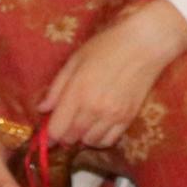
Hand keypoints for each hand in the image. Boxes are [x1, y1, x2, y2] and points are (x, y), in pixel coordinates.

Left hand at [40, 0, 186, 154]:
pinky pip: (109, 141)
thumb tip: (42, 108)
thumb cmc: (106, 46)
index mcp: (78, 92)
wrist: (144, 44)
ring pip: (89, 142)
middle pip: (71, 138)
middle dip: (63, 135)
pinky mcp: (128, 118)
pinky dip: (99, 139)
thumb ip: (56, 87)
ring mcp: (113, 116)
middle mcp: (94, 109)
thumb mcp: (75, 60)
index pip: (56, 129)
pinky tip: (97, 127)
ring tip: (81, 123)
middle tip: (64, 123)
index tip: (46, 133)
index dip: (48, 135)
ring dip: (81, 137)